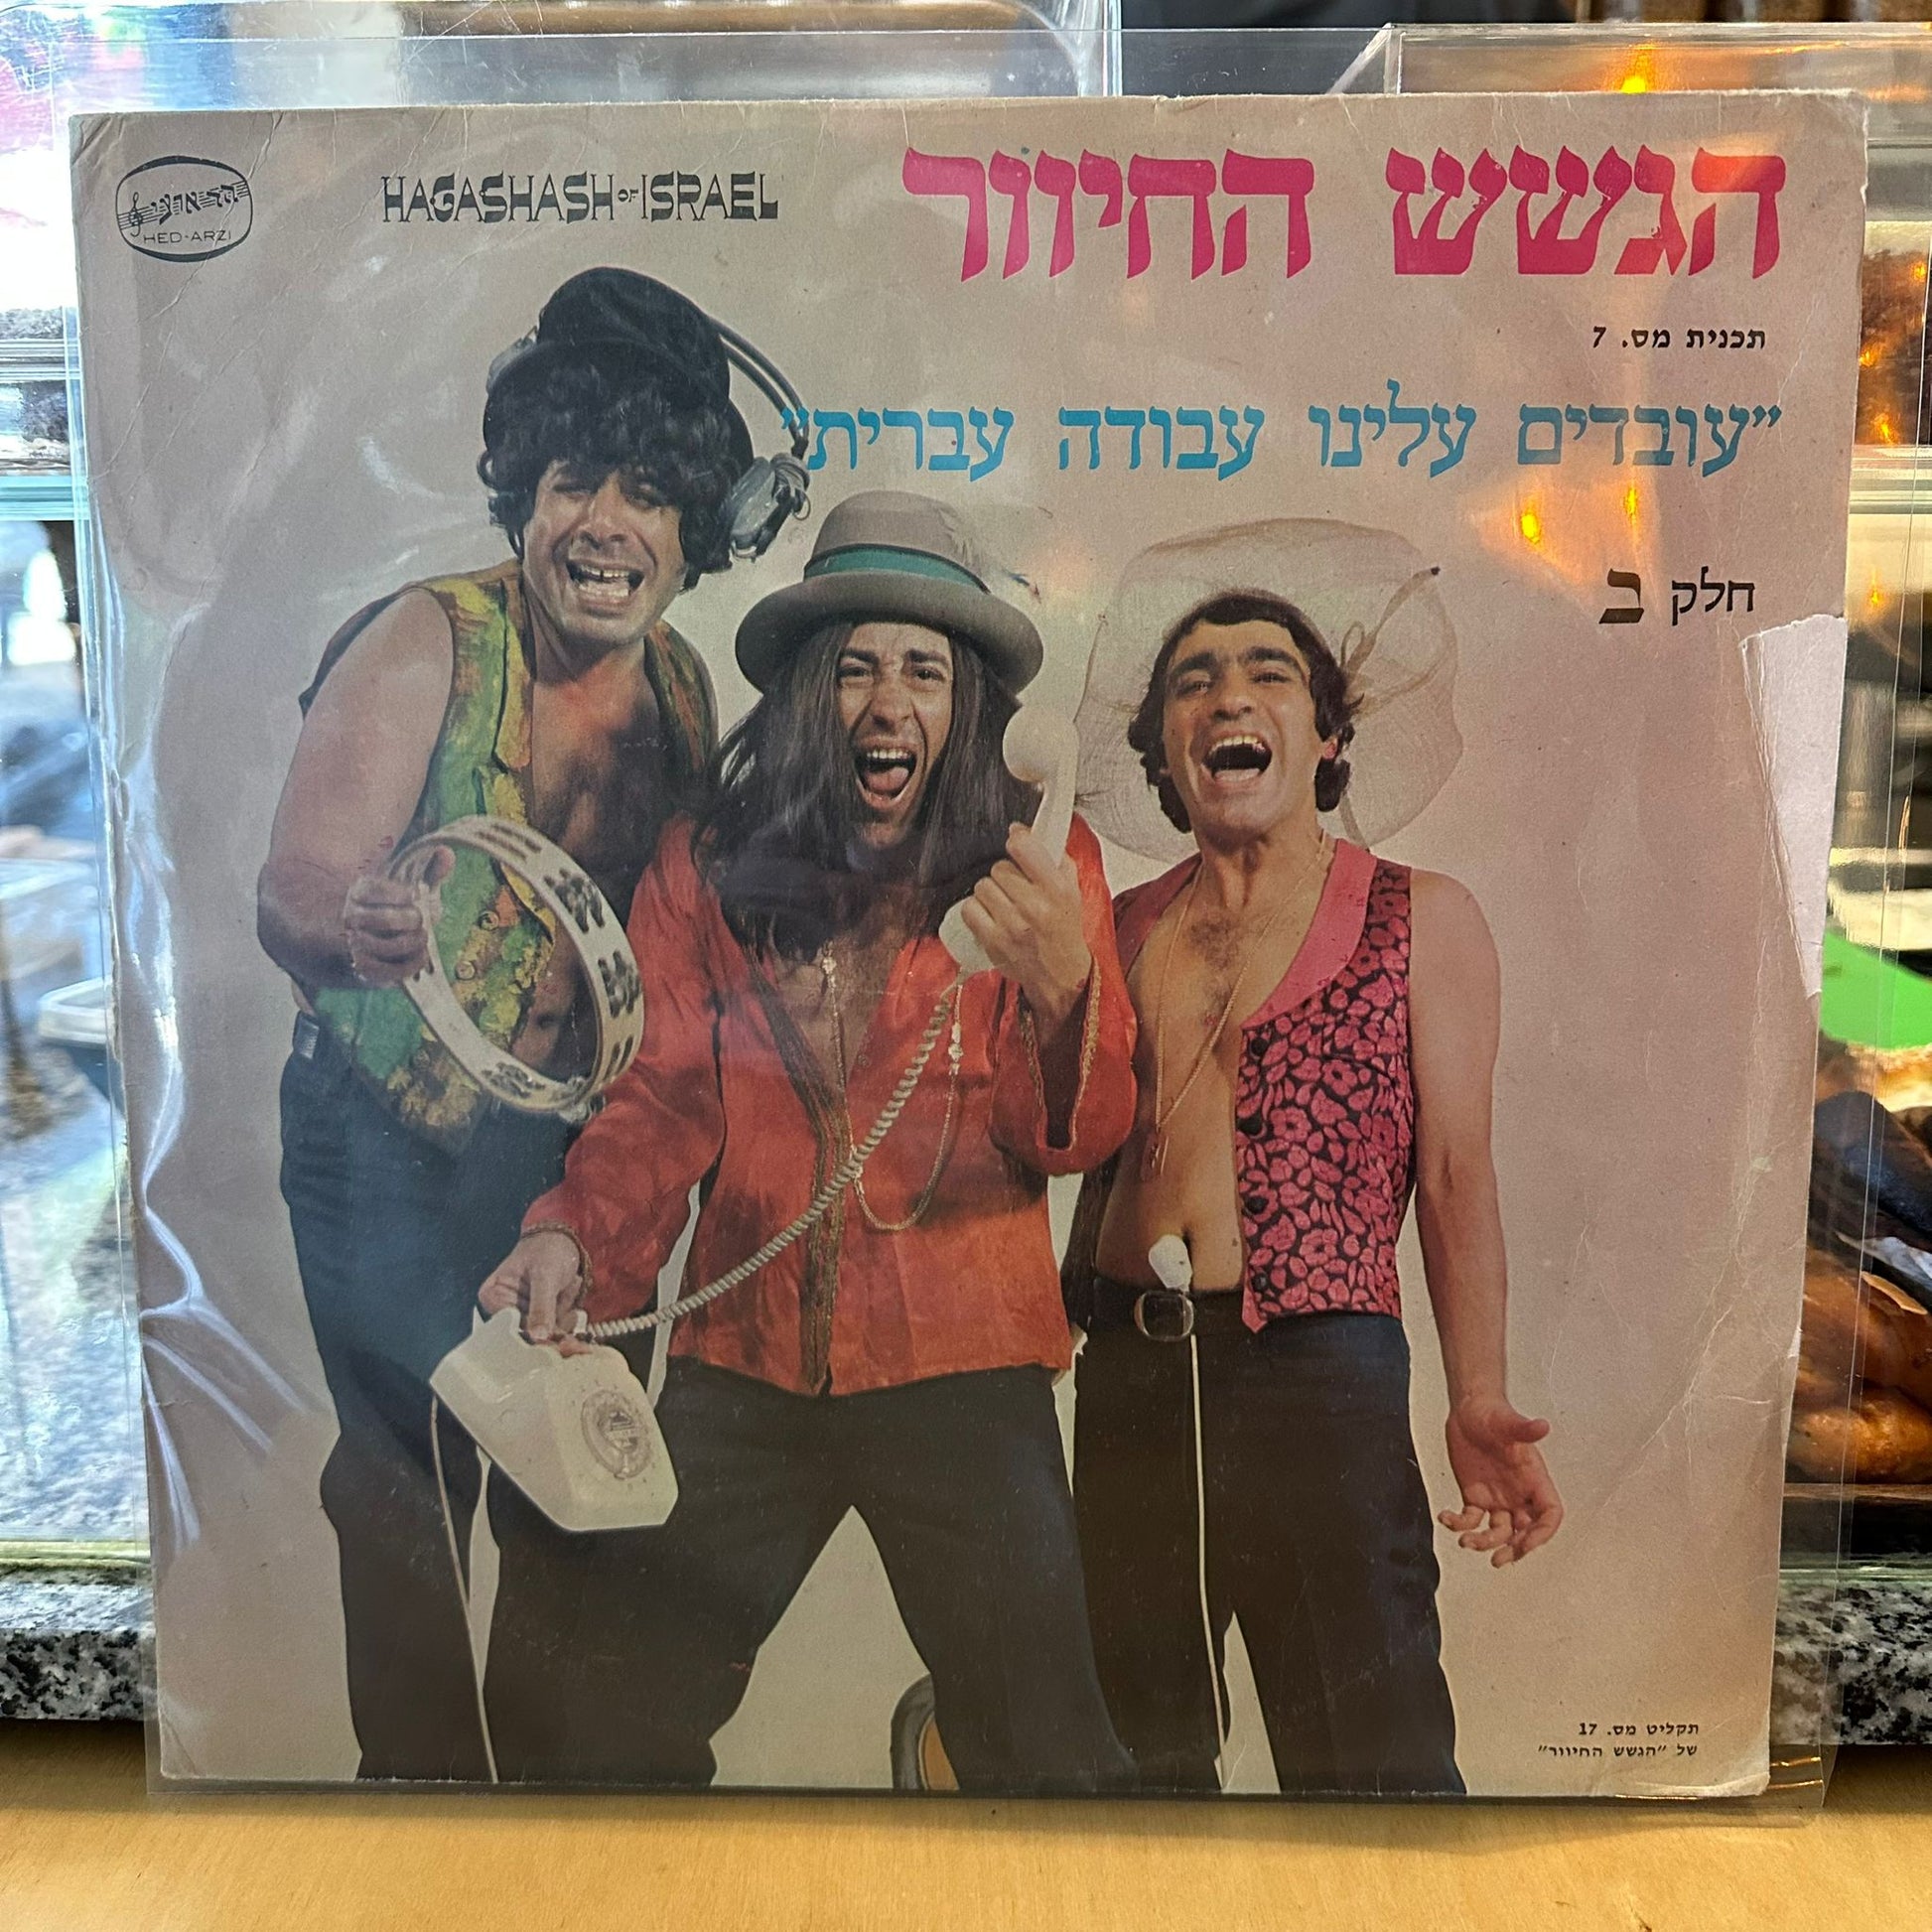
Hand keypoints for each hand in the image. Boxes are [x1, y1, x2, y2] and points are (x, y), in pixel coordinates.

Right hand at [341, 843, 452, 985]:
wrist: (380, 935)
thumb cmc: (402, 907)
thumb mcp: (415, 887)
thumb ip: (431, 871)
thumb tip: (447, 852)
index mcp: (362, 891)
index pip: (372, 889)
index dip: (396, 893)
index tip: (415, 894)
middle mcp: (353, 916)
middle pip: (377, 919)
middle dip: (407, 920)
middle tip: (421, 920)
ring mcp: (356, 942)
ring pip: (378, 947)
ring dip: (408, 944)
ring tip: (423, 938)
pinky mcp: (365, 966)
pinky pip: (381, 971)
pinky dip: (406, 965)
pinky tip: (421, 956)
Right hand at [479, 1229, 589, 1352]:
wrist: (562, 1239)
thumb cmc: (546, 1249)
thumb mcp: (544, 1275)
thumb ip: (541, 1306)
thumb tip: (538, 1337)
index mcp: (492, 1297)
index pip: (511, 1326)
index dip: (535, 1330)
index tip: (557, 1325)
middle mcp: (503, 1309)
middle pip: (529, 1333)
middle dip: (555, 1318)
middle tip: (565, 1295)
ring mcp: (522, 1313)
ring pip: (546, 1332)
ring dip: (564, 1311)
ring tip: (567, 1284)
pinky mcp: (539, 1315)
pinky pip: (556, 1326)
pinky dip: (568, 1310)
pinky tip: (569, 1289)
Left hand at [959, 824, 1090, 1036]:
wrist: (1061, 973)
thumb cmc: (1064, 930)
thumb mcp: (1072, 890)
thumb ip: (1054, 857)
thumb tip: (1023, 830)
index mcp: (1057, 889)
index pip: (1025, 847)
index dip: (1017, 840)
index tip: (1016, 842)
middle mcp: (1035, 906)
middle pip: (999, 868)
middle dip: (1005, 875)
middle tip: (1016, 888)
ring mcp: (1012, 925)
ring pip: (983, 887)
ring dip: (990, 892)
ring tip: (1004, 904)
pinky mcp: (993, 941)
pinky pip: (970, 909)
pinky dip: (976, 910)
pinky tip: (990, 916)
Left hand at [1441, 1398, 1561, 1566]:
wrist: (1468, 1411)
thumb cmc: (1493, 1414)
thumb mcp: (1507, 1422)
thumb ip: (1524, 1428)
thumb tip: (1542, 1426)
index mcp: (1534, 1479)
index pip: (1549, 1514)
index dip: (1542, 1533)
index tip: (1526, 1544)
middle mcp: (1519, 1493)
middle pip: (1526, 1532)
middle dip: (1515, 1548)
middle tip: (1499, 1559)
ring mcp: (1497, 1497)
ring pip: (1499, 1531)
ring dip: (1485, 1542)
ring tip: (1466, 1541)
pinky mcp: (1475, 1496)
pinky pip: (1471, 1519)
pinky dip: (1460, 1524)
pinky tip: (1446, 1518)